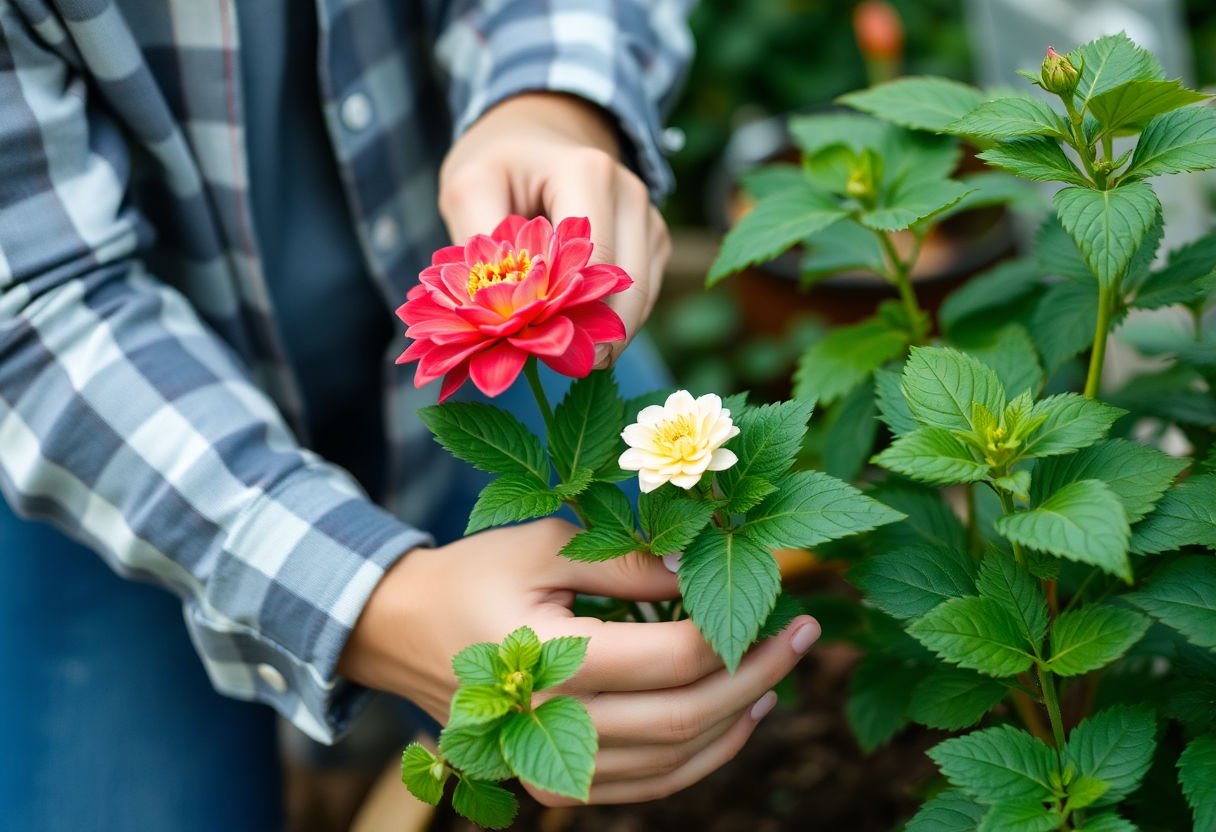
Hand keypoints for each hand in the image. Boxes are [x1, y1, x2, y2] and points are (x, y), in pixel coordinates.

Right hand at [338, 518, 819, 804]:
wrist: (402, 633)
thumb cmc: (474, 576)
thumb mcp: (548, 544)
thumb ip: (627, 560)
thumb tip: (702, 566)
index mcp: (552, 661)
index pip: (675, 658)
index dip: (736, 630)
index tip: (777, 597)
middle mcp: (554, 727)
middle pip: (687, 718)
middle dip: (759, 675)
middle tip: (804, 635)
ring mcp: (551, 768)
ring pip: (675, 763)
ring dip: (738, 721)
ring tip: (777, 676)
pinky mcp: (552, 784)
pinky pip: (647, 785)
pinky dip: (699, 758)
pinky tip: (732, 719)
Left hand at [438, 93, 670, 367]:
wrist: (535, 137)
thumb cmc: (497, 165)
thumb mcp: (467, 189)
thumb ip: (480, 244)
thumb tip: (496, 308)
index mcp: (588, 173)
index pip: (591, 263)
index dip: (568, 313)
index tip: (534, 347)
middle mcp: (632, 194)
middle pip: (628, 290)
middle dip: (594, 336)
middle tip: (554, 368)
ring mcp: (650, 219)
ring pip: (642, 302)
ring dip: (607, 334)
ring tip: (563, 356)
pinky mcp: (653, 243)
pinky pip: (643, 299)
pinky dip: (614, 322)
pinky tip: (579, 335)